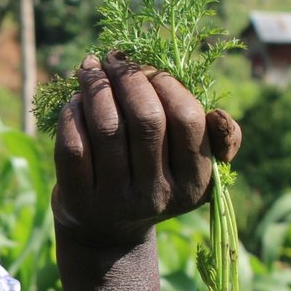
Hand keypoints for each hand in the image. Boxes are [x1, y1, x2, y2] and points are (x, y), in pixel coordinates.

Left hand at [51, 51, 241, 248]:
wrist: (106, 231)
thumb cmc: (154, 180)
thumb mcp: (193, 168)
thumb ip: (218, 139)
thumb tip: (218, 115)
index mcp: (194, 183)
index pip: (187, 120)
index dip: (166, 83)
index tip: (148, 68)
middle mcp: (157, 195)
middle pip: (146, 119)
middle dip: (129, 78)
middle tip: (115, 60)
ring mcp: (116, 201)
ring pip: (107, 127)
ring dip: (96, 87)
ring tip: (91, 68)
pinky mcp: (79, 201)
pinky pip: (74, 145)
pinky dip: (72, 114)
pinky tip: (75, 100)